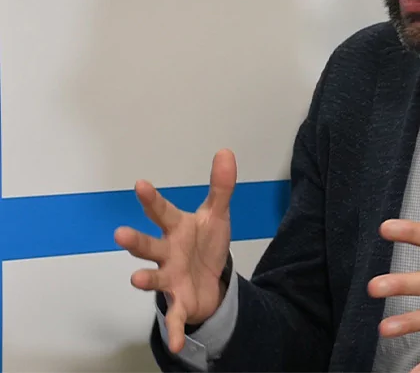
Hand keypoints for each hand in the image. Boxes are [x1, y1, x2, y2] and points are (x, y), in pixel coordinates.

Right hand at [114, 149, 235, 353]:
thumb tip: (225, 152)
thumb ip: (220, 186)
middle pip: (148, 246)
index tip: (141, 184)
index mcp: (176, 229)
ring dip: (145, 280)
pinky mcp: (180, 302)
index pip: (162, 212)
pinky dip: (175, 329)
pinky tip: (177, 342)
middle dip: (136, 241)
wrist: (209, 280)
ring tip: (136, 280)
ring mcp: (170, 278)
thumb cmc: (204, 243)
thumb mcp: (217, 214)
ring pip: (154, 279)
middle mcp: (167, 253)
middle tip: (120, 234)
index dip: (152, 199)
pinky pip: (176, 317)